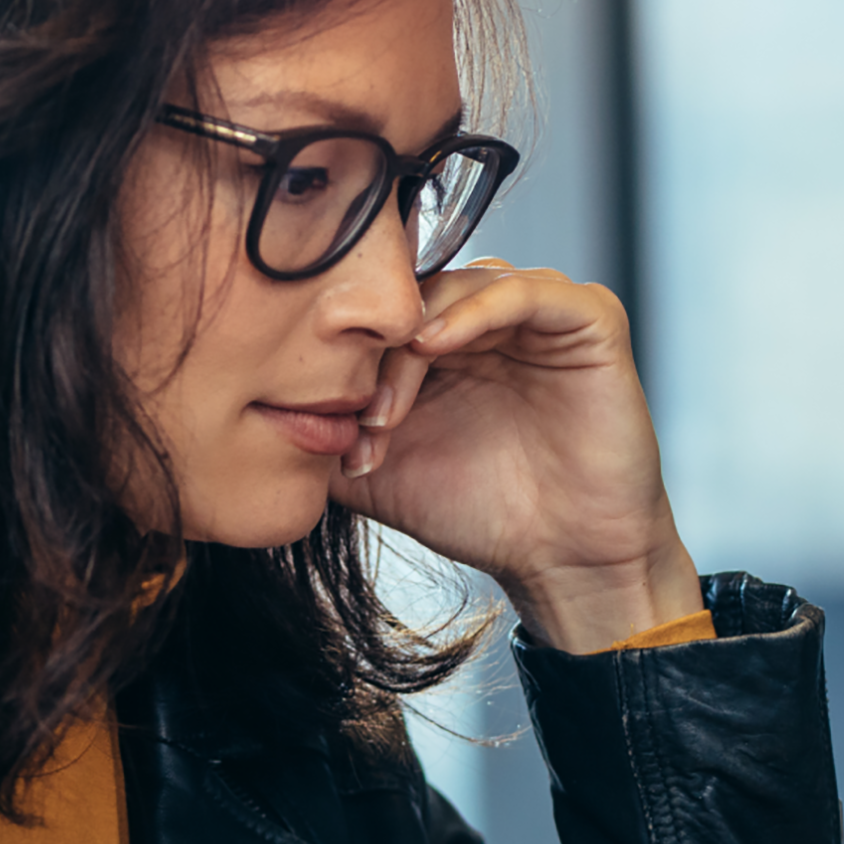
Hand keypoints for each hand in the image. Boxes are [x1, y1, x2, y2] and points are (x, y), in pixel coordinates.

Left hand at [328, 262, 701, 651]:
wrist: (559, 558)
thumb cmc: (478, 514)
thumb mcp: (376, 473)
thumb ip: (325, 433)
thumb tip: (254, 416)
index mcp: (443, 344)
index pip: (382, 312)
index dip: (348, 357)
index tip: (328, 422)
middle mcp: (489, 318)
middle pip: (414, 293)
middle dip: (376, 353)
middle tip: (360, 416)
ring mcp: (540, 313)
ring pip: (459, 285)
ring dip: (412, 338)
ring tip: (389, 401)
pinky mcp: (588, 318)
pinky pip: (525, 291)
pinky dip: (474, 311)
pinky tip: (433, 344)